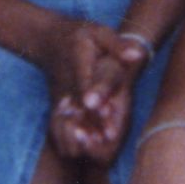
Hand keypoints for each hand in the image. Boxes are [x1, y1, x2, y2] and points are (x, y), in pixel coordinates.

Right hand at [42, 22, 149, 158]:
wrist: (47, 39)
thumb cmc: (80, 34)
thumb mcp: (99, 32)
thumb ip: (118, 45)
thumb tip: (137, 55)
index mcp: (79, 63)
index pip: (87, 83)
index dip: (96, 97)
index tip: (107, 112)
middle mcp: (68, 82)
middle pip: (79, 105)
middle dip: (92, 123)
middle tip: (107, 140)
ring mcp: (60, 94)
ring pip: (69, 118)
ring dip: (79, 133)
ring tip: (95, 149)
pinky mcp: (58, 104)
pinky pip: (61, 122)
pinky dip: (68, 136)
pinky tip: (81, 151)